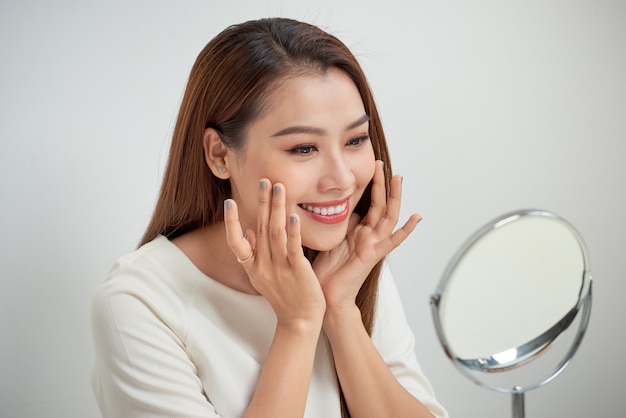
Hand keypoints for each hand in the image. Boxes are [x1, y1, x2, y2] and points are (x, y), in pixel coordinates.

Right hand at [224, 179, 325, 328]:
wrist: (299, 322)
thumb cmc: (284, 297)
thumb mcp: (263, 276)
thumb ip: (255, 254)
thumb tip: (248, 231)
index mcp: (253, 266)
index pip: (235, 242)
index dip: (231, 222)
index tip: (228, 202)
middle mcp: (263, 265)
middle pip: (258, 228)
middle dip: (261, 203)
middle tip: (263, 180)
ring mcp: (279, 267)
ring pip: (274, 232)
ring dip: (276, 208)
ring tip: (278, 187)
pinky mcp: (297, 271)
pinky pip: (292, 248)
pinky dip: (292, 231)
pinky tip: (293, 216)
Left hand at [313, 161, 420, 308]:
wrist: (327, 296)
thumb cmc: (326, 271)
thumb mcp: (331, 239)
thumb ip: (339, 224)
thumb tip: (340, 206)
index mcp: (359, 232)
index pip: (368, 203)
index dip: (371, 186)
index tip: (370, 166)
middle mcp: (369, 236)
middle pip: (380, 204)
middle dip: (381, 184)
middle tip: (379, 163)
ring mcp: (374, 245)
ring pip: (388, 216)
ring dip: (394, 197)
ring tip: (399, 178)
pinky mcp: (374, 255)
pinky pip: (393, 240)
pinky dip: (406, 229)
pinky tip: (417, 218)